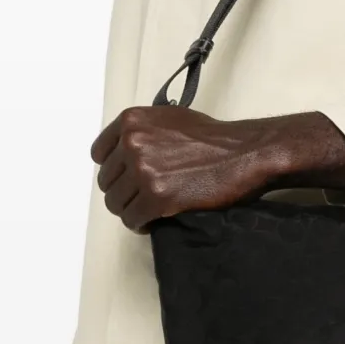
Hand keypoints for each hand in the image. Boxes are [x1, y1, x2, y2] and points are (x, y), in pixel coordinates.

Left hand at [91, 106, 344, 232]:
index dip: (114, 169)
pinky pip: (132, 219)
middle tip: (145, 197)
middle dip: (124, 192)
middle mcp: (132, 143)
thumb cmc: (213, 138)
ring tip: (151, 209)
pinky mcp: (157, 197)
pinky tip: (155, 219)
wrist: (245, 154)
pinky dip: (141, 223)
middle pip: (106, 182)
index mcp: (131, 121)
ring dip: (132, 210)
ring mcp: (143, 171)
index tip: (127, 177)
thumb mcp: (169, 119)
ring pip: (116, 204)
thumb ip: (140, 132)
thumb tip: (121, 154)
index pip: (99, 154)